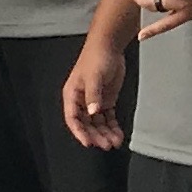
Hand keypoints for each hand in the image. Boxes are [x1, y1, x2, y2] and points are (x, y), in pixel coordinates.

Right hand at [62, 36, 128, 150]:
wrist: (109, 46)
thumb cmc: (96, 58)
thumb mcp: (94, 77)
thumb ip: (93, 95)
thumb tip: (93, 112)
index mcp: (72, 95)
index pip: (73, 118)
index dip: (79, 132)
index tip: (89, 142)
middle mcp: (81, 101)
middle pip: (86, 124)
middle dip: (96, 135)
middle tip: (106, 144)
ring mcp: (94, 101)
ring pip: (97, 123)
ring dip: (105, 133)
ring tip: (115, 142)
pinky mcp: (105, 100)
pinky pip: (108, 118)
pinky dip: (113, 126)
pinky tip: (119, 134)